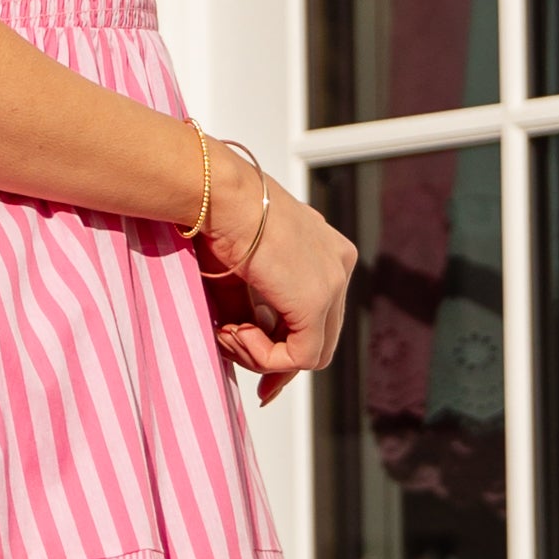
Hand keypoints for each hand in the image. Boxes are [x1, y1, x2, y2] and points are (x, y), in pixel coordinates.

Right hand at [198, 146, 353, 406]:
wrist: (220, 195)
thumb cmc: (219, 220)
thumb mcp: (244, 272)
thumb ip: (256, 312)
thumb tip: (250, 349)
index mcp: (328, 250)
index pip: (319, 314)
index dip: (288, 344)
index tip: (259, 361)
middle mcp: (339, 265)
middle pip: (320, 336)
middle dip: (280, 360)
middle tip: (243, 363)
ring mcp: (333, 284)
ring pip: (311, 353)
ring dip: (264, 356)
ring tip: (229, 332)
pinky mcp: (315, 304)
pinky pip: (298, 358)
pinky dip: (264, 356)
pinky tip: (236, 332)